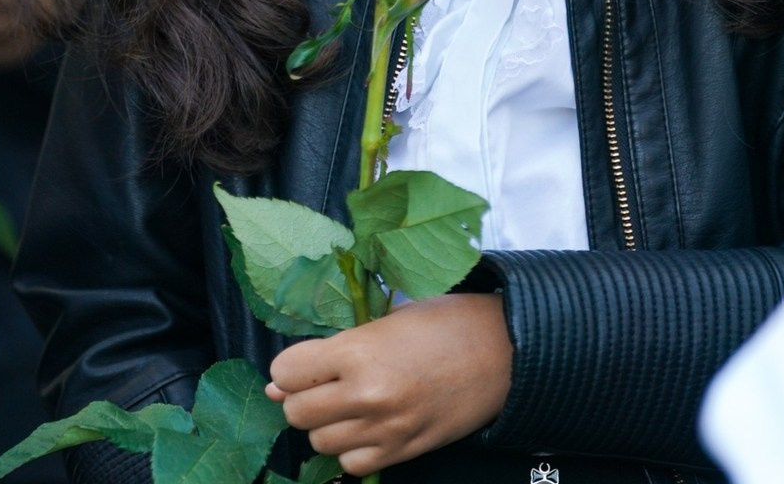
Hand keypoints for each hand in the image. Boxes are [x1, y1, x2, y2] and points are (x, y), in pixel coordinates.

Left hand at [266, 294, 512, 476]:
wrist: (502, 352)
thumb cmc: (444, 322)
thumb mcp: (387, 319)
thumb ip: (336, 347)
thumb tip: (281, 382)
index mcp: (359, 351)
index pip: (287, 372)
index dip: (290, 368)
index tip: (305, 363)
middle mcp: (366, 395)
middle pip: (297, 412)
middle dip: (304, 397)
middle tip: (327, 382)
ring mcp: (384, 429)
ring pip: (320, 442)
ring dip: (327, 423)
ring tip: (352, 401)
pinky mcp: (402, 452)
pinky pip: (351, 465)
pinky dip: (352, 448)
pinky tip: (368, 425)